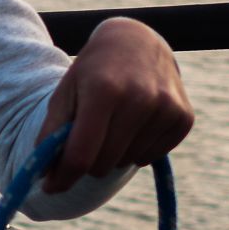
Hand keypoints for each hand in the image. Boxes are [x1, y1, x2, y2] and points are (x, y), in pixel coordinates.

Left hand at [38, 16, 193, 193]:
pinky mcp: (184, 117)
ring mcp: (166, 107)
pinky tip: (134, 123)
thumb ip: (52, 132)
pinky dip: (137, 149)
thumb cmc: (93, 71)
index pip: (80, 156)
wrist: (137, 42)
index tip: (50, 187)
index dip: (62, 178)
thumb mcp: (65, 92)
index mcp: (104, 90)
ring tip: (113, 123)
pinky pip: (151, 157)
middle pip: (103, 164)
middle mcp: (139, 98)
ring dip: (114, 153)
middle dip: (88, 161)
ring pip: (127, 162)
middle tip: (86, 139)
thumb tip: (44, 176)